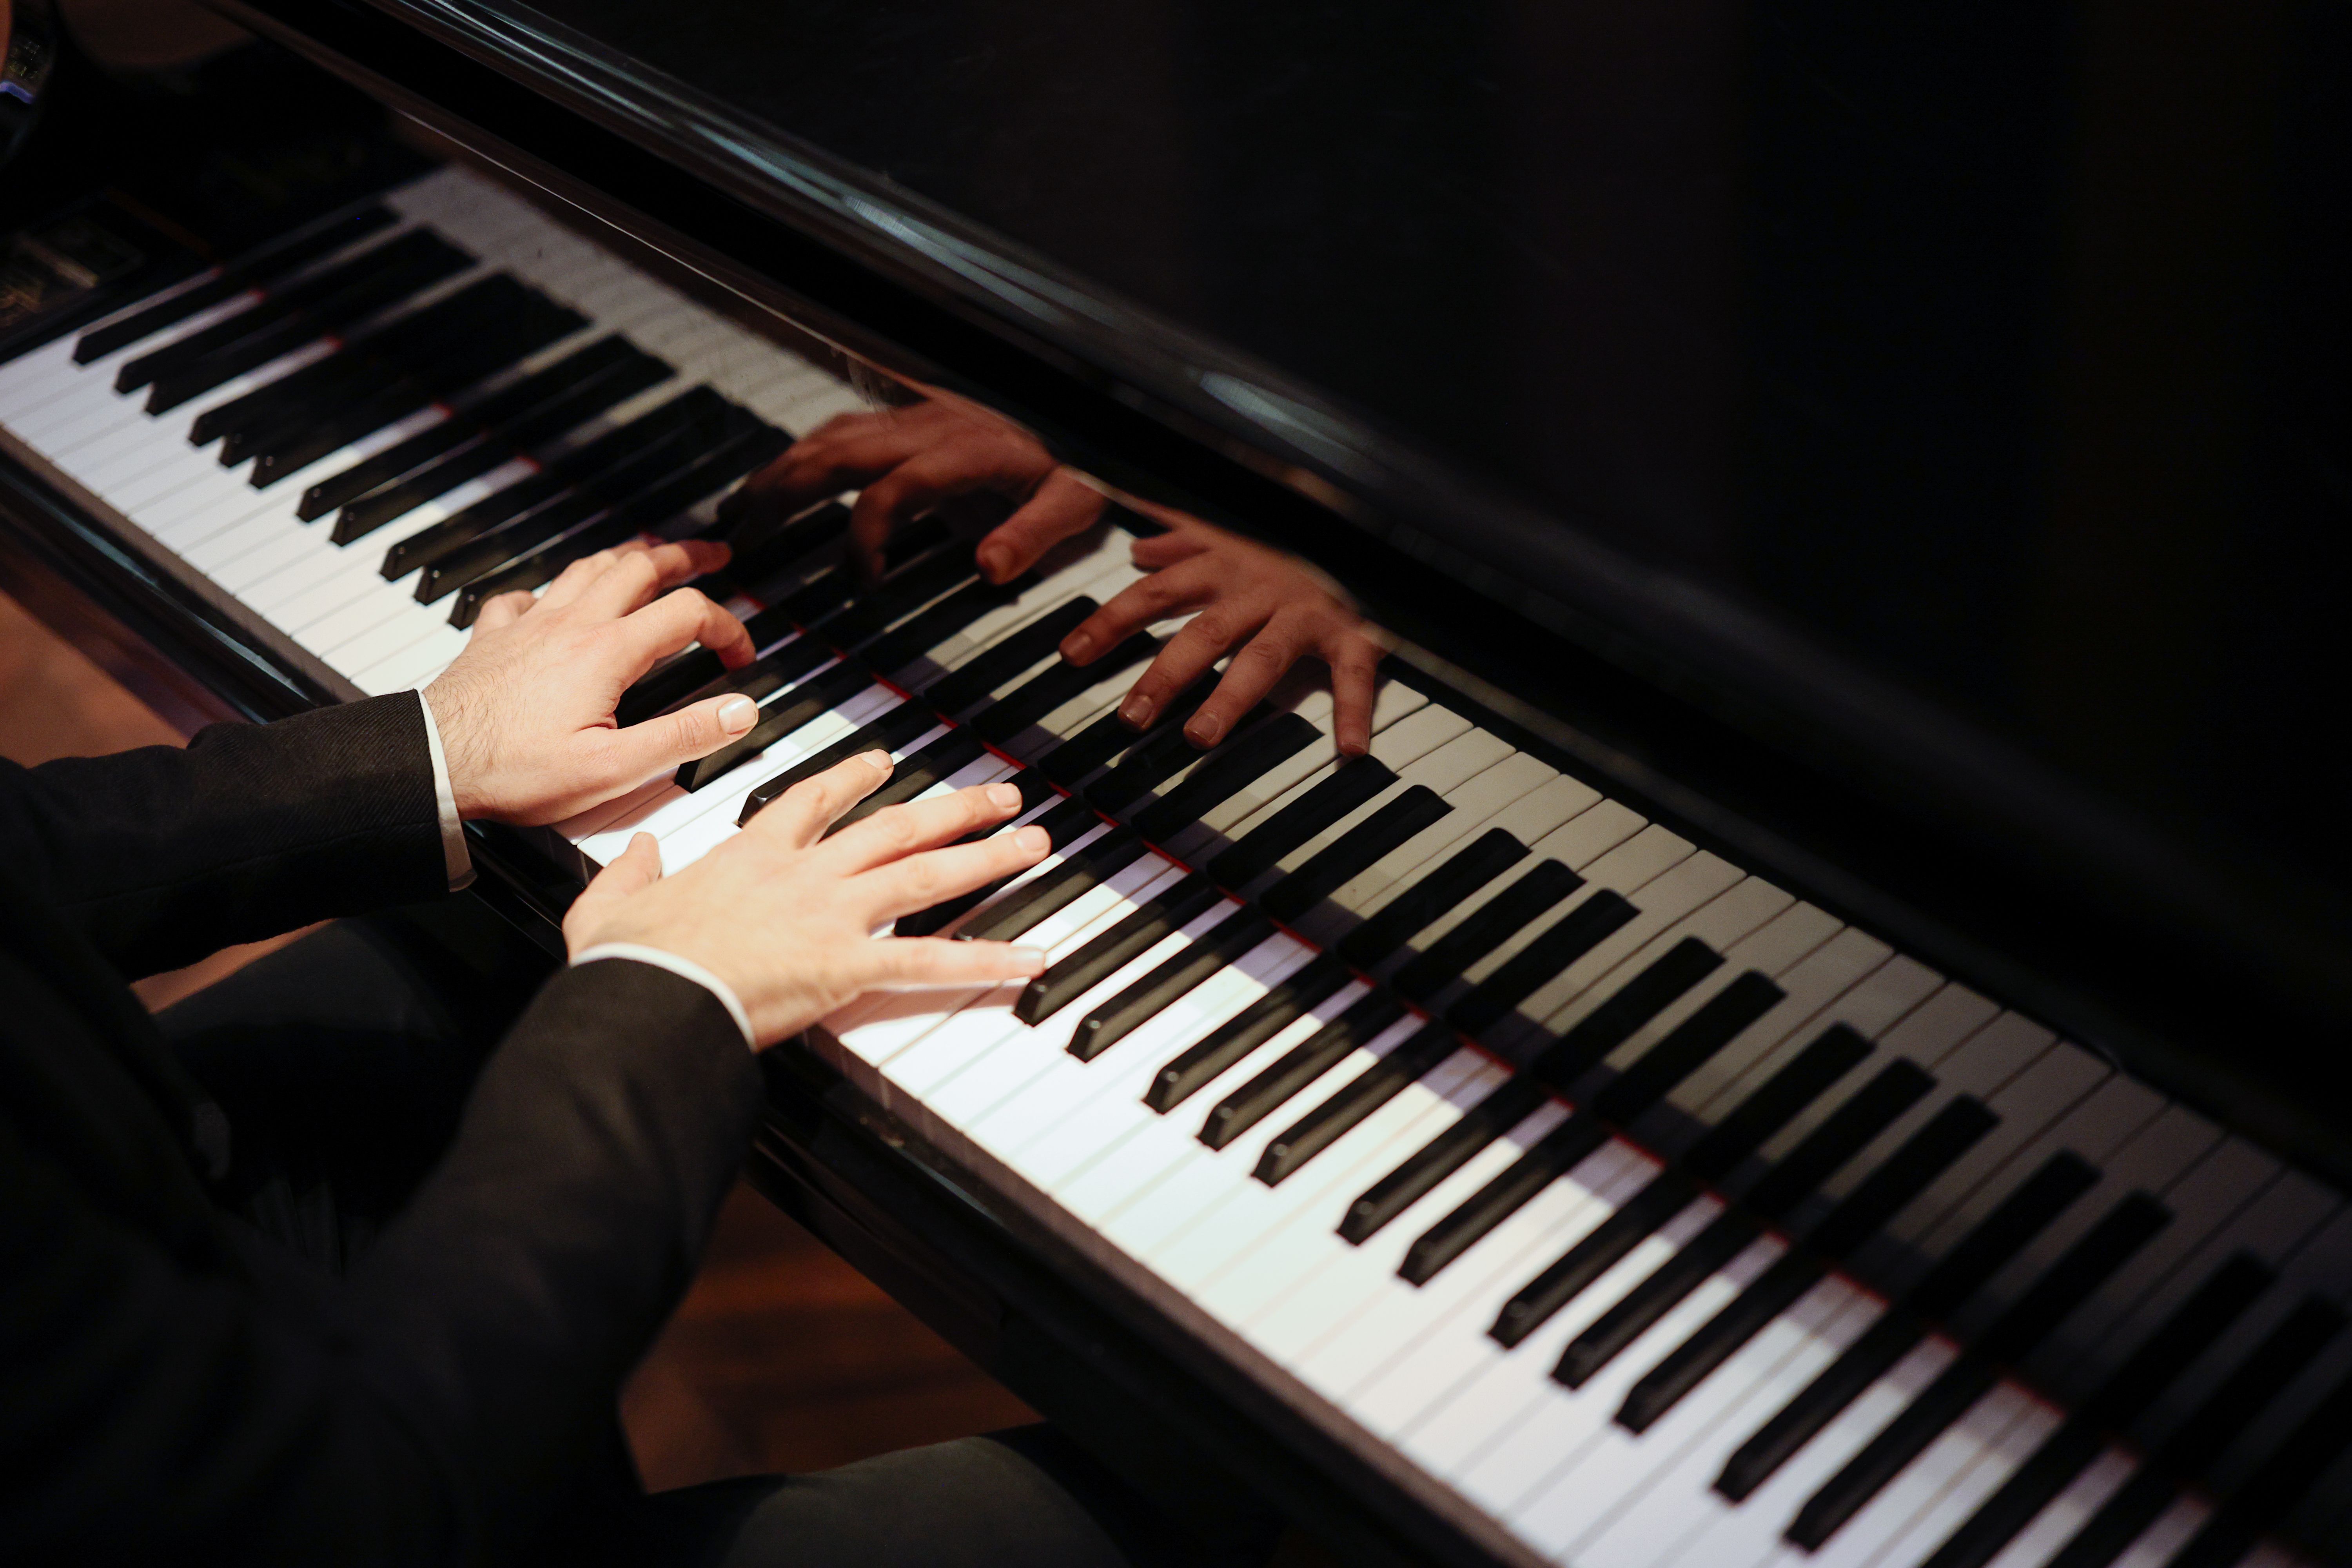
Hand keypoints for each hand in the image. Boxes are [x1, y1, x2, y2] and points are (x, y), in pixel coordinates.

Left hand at [424, 542, 758, 824]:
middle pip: (639, 567)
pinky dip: (548, 591)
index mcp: (606, 653)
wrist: (431, 764)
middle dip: (684, 557)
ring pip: (586, 567)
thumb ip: (682, 736)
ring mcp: (529, 626)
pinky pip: (523, 596)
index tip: (740, 655)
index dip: (725, 627)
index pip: (687, 614)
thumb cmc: (514, 772)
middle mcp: (570, 626)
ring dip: (627, 557)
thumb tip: (741, 711)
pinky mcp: (493, 638)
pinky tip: (550, 601)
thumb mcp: (613, 769)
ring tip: (650, 556)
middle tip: (714, 556)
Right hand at [561, 754, 1051, 1045]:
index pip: (810, 803)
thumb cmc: (628, 963)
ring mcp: (831, 916)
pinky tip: (1031, 959)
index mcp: (748, 858)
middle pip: (893, 828)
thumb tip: (640, 850)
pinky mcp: (847, 965)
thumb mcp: (609, 905)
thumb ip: (631, 873)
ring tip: (1034, 843)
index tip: (882, 764)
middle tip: (1000, 795)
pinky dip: (987, 960)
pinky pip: (932, 962)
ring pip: (926, 874)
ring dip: (986, 857)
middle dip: (952, 808)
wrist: (644, 997)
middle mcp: (802, 876)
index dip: (851, 779)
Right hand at [730, 399, 1105, 582]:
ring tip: (737, 511)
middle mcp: (930, 425)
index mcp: (966, 450)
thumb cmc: (1085, 463)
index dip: (866, 538)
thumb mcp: (1078, 501)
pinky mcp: (914, 415)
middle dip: (780, 495)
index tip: (864, 584)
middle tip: (739, 539)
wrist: (1092, 415)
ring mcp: (916, 415)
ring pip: (829, 437)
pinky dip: (803, 455)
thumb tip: (989, 569)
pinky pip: (844, 428)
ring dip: (779, 472)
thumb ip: (1034, 534)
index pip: (891, 491)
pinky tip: (780, 478)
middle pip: (837, 454)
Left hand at [1059, 520, 1385, 753]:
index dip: (1112, 621)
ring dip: (1230, 698)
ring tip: (1200, 737)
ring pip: (1263, 657)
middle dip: (1166, 675)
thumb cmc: (1292, 545)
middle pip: (1204, 633)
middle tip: (1132, 717)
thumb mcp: (1232, 534)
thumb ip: (1184, 540)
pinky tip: (1348, 748)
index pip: (1156, 593)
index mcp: (1226, 567)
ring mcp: (1305, 613)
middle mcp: (1260, 590)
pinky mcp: (1353, 634)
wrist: (1368, 532)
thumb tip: (1138, 549)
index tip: (1072, 654)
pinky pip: (1352, 673)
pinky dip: (1353, 710)